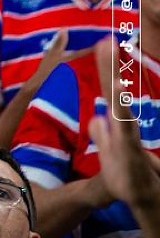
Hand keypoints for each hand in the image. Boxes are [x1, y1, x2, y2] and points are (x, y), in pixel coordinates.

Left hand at [89, 35, 159, 207]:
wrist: (140, 196)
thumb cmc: (125, 174)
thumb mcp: (109, 150)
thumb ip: (103, 134)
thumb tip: (97, 120)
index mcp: (117, 122)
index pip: (110, 90)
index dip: (107, 68)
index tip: (104, 42)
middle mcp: (124, 124)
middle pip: (115, 91)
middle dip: (110, 67)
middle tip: (107, 42)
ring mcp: (128, 136)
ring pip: (121, 108)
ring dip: (116, 88)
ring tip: (111, 69)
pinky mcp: (129, 151)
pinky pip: (123, 131)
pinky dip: (120, 115)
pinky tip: (115, 103)